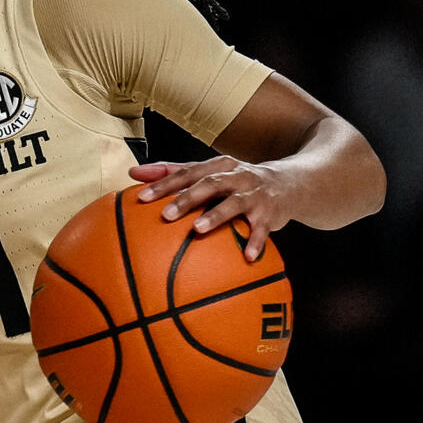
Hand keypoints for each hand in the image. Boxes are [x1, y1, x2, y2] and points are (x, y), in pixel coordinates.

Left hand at [132, 156, 291, 260]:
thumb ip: (174, 172)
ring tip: (198, 230)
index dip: (164, 183)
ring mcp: (254, 194)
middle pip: (209, 184)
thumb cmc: (238, 181)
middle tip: (166, 215)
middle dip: (187, 199)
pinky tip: (247, 257)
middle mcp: (236, 176)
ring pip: (234, 203)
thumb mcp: (210, 173)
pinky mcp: (270, 213)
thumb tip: (133, 171)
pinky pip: (262, 229)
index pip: (187, 172)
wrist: (289, 184)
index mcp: (218, 166)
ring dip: (216, 216)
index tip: (142, 197)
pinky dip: (255, 242)